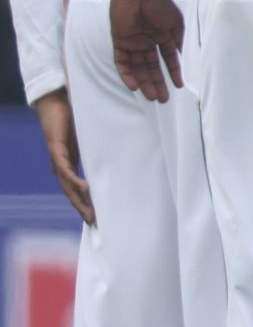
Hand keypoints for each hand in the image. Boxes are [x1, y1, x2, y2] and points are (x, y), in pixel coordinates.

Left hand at [34, 88, 92, 224]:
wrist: (55, 101)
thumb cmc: (74, 116)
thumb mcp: (91, 136)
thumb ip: (101, 145)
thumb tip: (123, 149)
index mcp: (70, 164)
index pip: (78, 189)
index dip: (86, 203)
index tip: (98, 217)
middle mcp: (62, 166)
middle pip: (72, 194)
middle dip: (84, 210)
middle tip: (97, 224)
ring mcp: (58, 160)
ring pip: (68, 187)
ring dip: (79, 202)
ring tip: (91, 214)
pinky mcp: (56, 150)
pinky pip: (65, 170)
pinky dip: (74, 181)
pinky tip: (85, 189)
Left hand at [109, 0, 184, 103]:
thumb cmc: (159, 3)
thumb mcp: (175, 22)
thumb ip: (177, 39)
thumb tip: (181, 55)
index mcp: (162, 35)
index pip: (167, 58)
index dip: (173, 72)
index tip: (179, 85)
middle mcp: (147, 41)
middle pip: (152, 67)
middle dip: (158, 83)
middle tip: (163, 99)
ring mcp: (133, 42)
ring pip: (138, 67)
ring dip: (144, 82)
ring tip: (152, 97)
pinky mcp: (119, 42)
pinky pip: (122, 62)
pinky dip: (127, 74)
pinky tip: (134, 86)